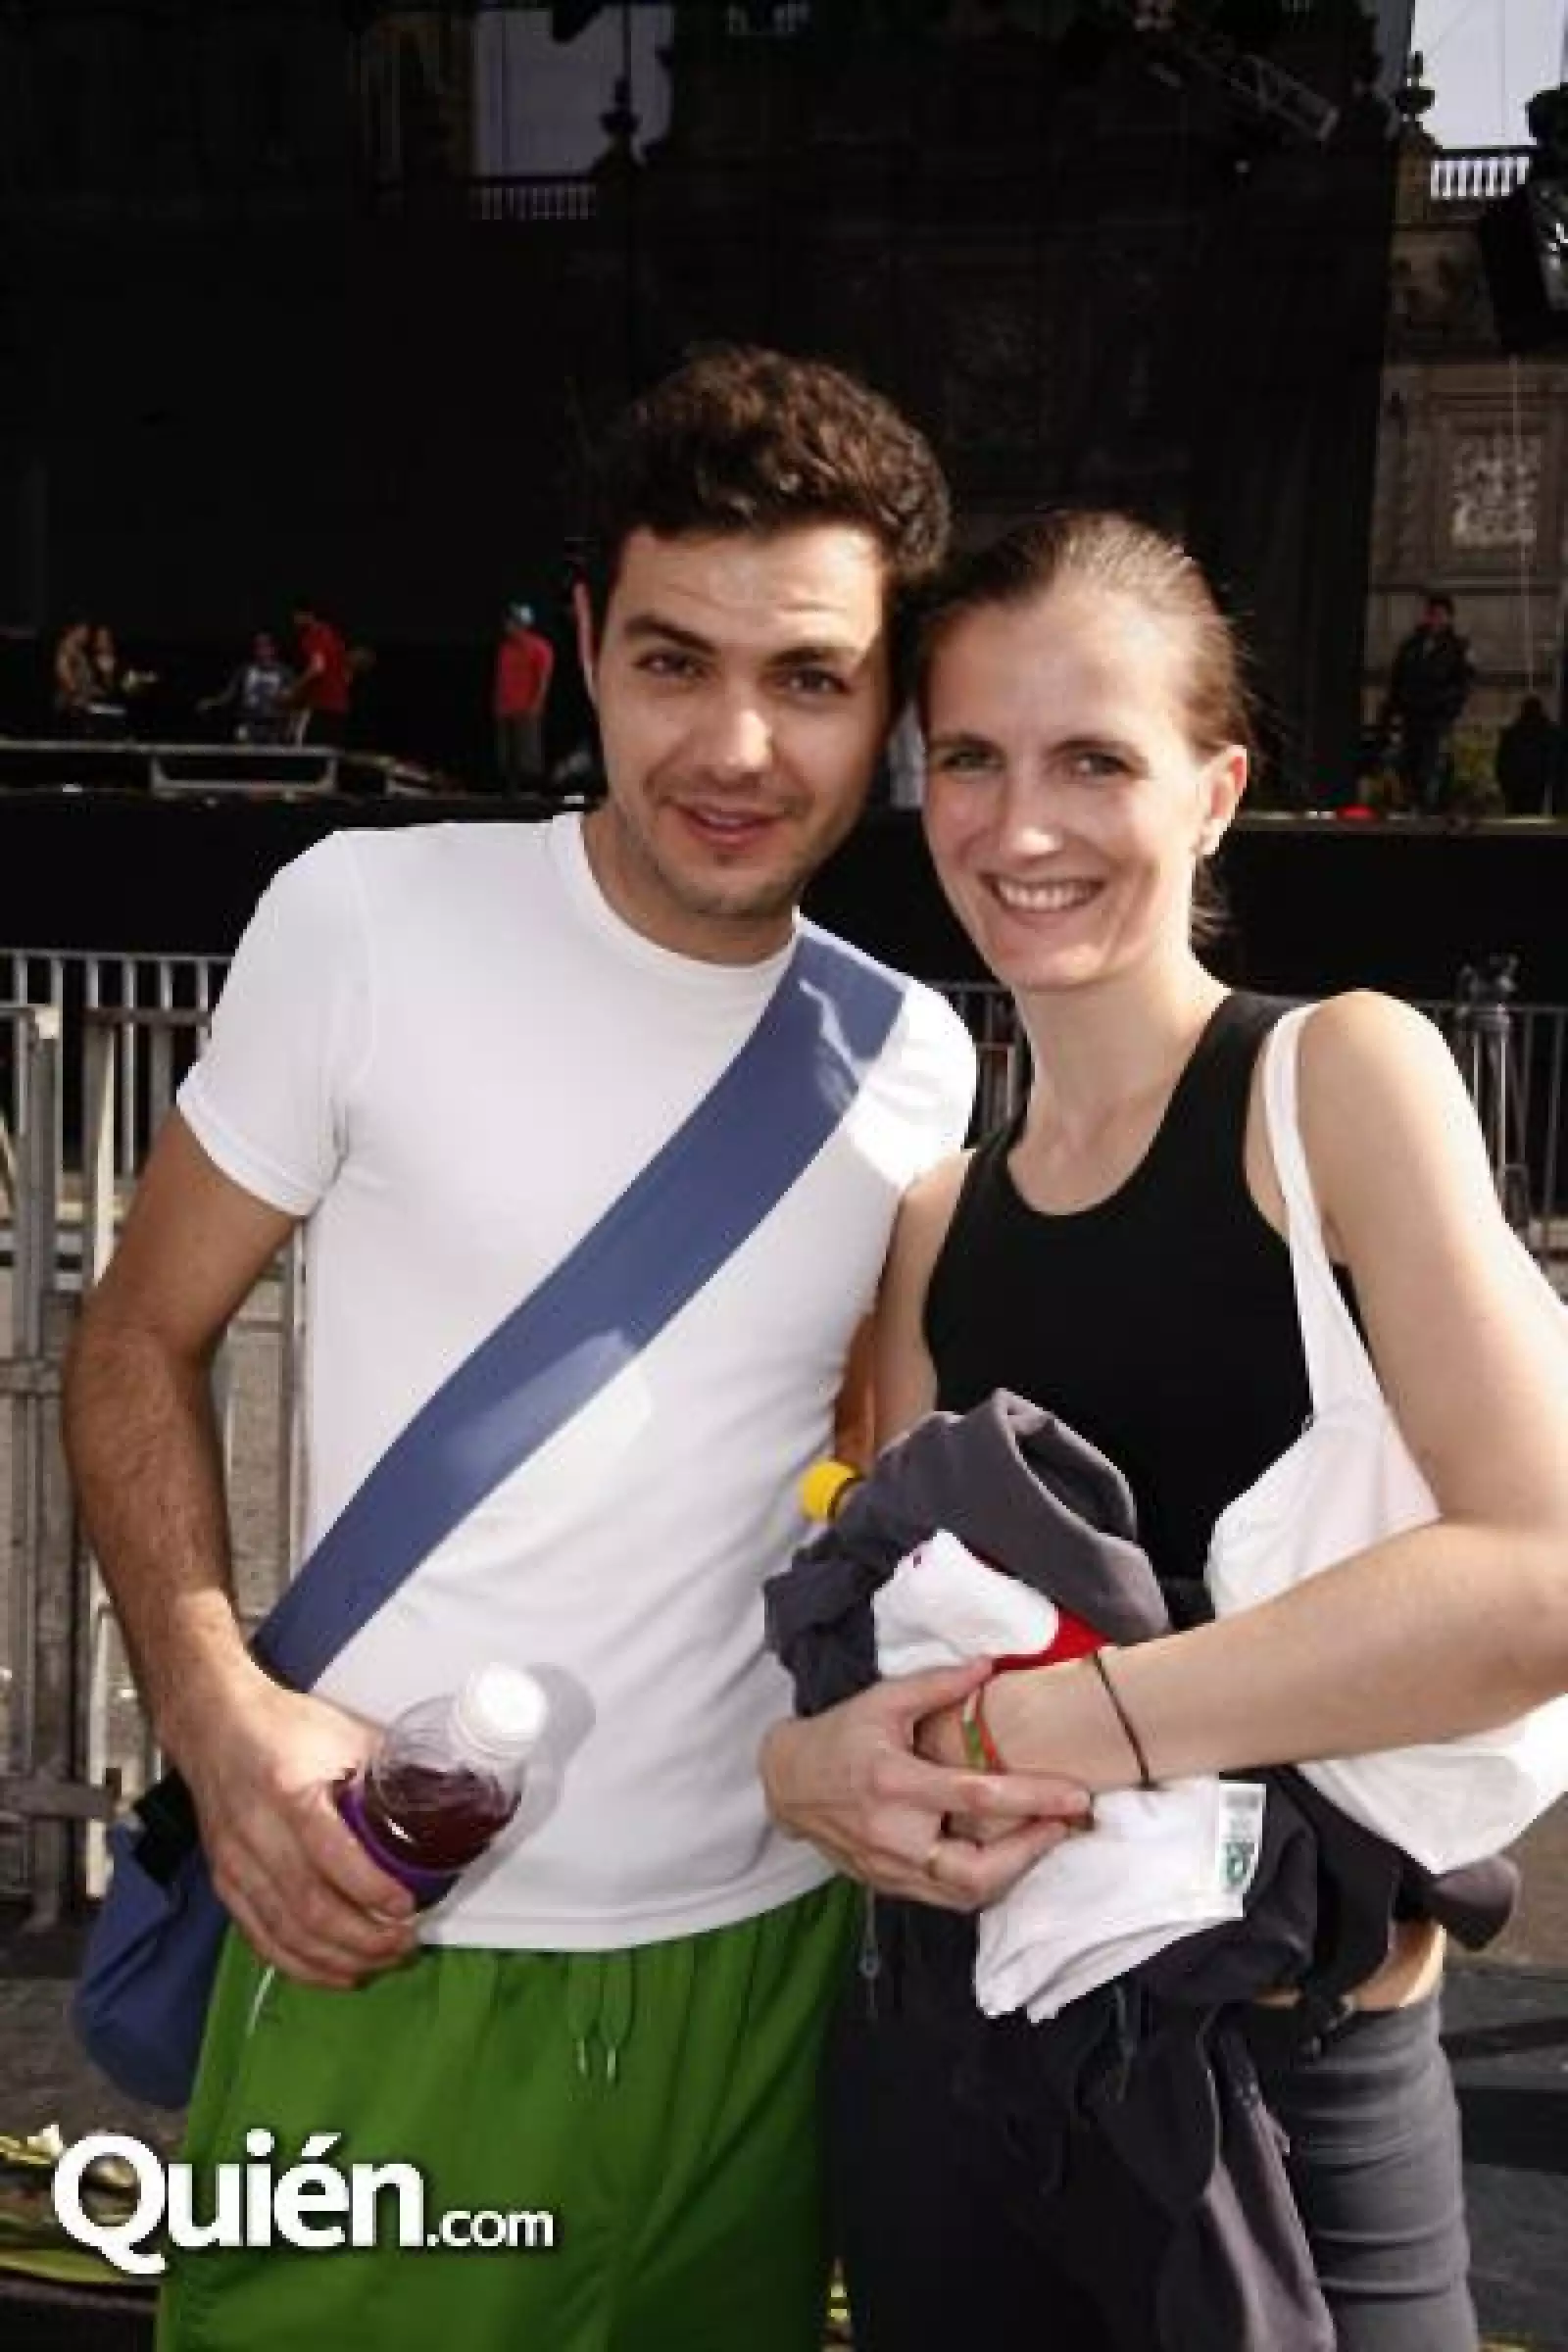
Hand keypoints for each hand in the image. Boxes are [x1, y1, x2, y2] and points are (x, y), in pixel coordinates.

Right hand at [170, 1666, 419, 1988]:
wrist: (214, 1725)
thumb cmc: (280, 1726)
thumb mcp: (344, 1735)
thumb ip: (390, 1770)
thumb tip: (444, 1795)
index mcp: (288, 1790)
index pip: (330, 1853)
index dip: (371, 1888)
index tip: (408, 1906)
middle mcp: (256, 1833)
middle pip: (310, 1908)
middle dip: (363, 1938)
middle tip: (404, 1942)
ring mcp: (236, 1863)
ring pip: (287, 1933)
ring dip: (338, 1958)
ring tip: (381, 1961)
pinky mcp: (226, 1883)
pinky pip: (262, 1938)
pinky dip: (301, 1964)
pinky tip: (335, 1971)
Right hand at [760, 1663, 1090, 1912]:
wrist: (788, 1784)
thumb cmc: (838, 1737)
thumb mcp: (882, 1699)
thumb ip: (938, 1684)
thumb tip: (988, 1666)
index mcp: (895, 1782)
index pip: (977, 1796)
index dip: (1033, 1798)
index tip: (1074, 1794)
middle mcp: (894, 1834)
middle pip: (976, 1870)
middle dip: (1030, 1853)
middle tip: (1064, 1824)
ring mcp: (890, 1868)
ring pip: (966, 1893)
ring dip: (1014, 1872)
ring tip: (1042, 1838)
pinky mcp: (889, 1885)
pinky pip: (948, 1899)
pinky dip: (984, 1883)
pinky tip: (1006, 1857)